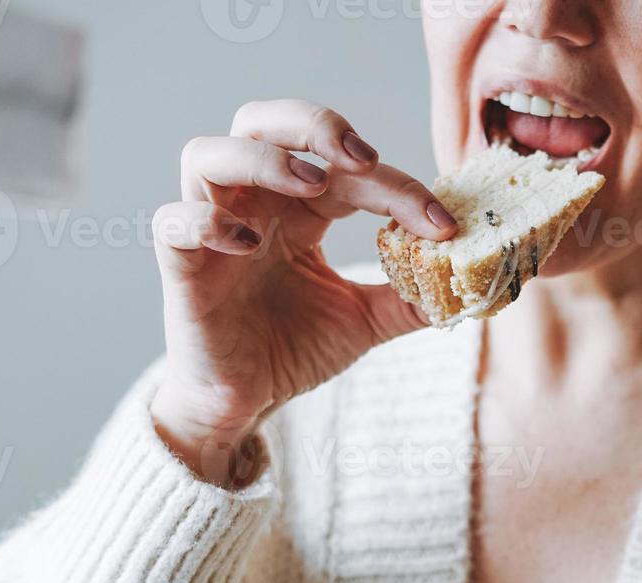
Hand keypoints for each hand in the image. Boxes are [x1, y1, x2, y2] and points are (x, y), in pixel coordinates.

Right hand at [148, 99, 458, 484]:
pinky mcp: (180, 266)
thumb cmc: (291, 350)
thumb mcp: (364, 321)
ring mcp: (210, 229)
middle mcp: (251, 205)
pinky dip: (208, 221)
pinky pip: (173, 221)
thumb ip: (409, 298)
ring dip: (263, 158)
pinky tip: (248, 245)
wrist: (244, 402)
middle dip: (314, 125)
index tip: (442, 222)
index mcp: (296, 210)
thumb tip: (468, 285)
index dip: (395, 185)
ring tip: (311, 186)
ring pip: (208, 154)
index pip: (343, 169)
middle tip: (362, 157)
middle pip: (262, 122)